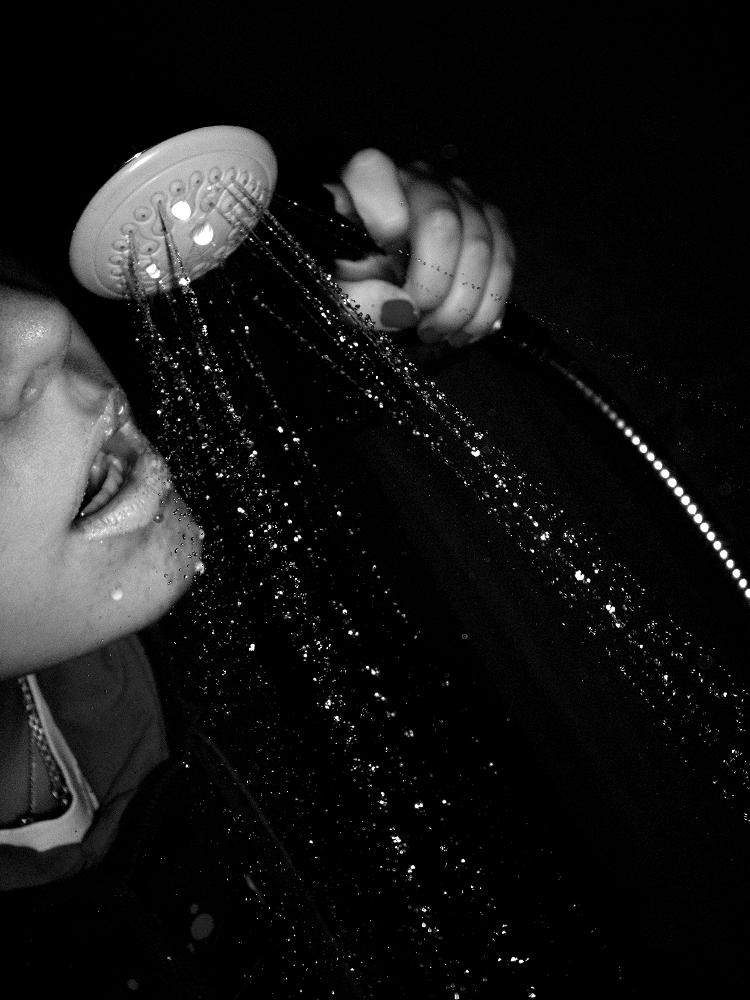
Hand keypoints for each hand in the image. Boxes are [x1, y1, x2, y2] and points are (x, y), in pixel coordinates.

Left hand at [324, 148, 513, 346]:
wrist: (378, 291)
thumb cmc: (351, 285)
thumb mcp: (337, 296)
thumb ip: (355, 299)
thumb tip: (403, 308)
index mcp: (366, 185)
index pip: (373, 173)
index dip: (383, 213)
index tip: (386, 256)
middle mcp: (416, 180)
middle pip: (442, 219)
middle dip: (435, 284)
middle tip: (418, 325)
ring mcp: (458, 198)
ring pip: (480, 241)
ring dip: (463, 302)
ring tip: (436, 333)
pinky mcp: (488, 223)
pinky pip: (504, 258)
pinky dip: (489, 303)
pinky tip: (466, 330)